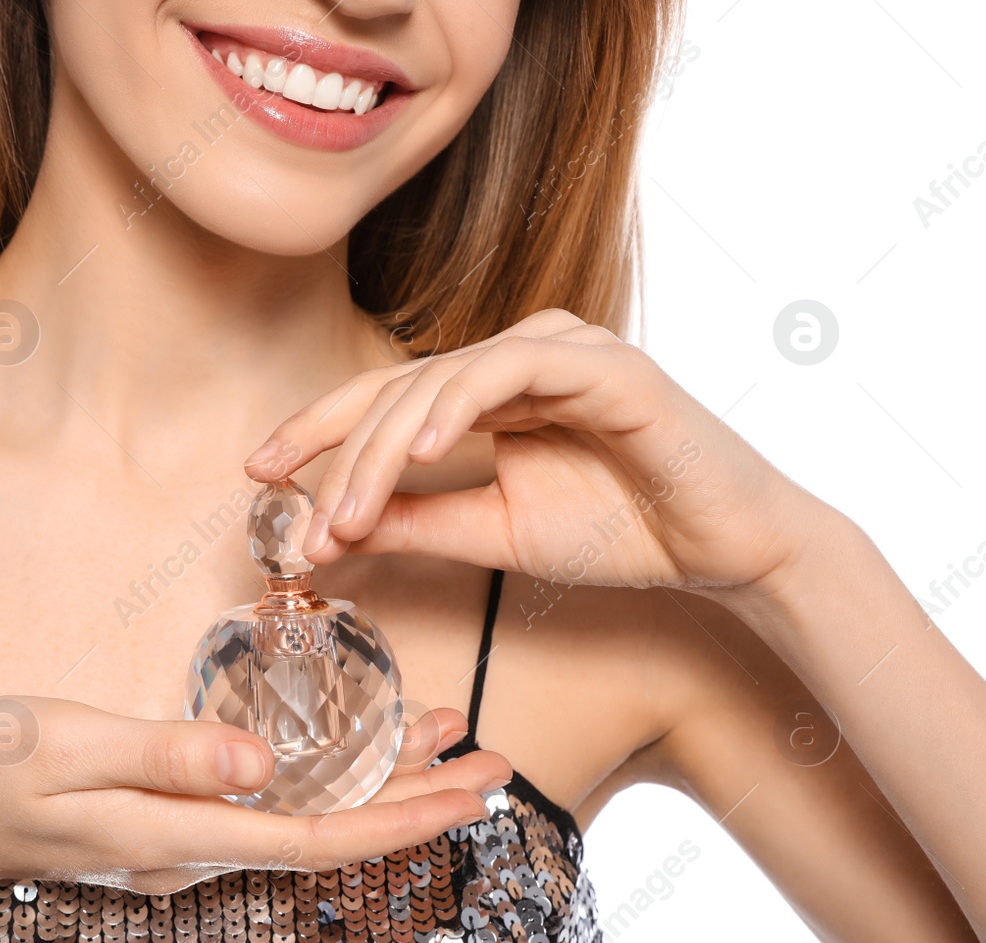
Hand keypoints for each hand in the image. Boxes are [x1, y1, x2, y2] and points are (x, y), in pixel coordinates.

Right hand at [0, 696, 511, 895]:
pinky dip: (321, 772)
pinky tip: (346, 743)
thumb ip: (164, 754)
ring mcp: (181, 839)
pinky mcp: (169, 818)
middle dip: (414, 803)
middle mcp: (191, 849)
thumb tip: (258, 768)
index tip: (467, 796)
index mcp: (175, 833)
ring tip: (446, 743)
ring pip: (304, 815)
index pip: (312, 836)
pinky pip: (267, 801)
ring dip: (377, 783)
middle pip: (326, 833)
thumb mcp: (66, 743)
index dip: (397, 818)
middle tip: (492, 764)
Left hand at [243, 308, 826, 595]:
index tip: (260, 474)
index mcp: (490, 389)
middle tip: (300, 518)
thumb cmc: (620, 531)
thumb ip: (417, 522)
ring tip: (347, 508)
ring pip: (441, 379)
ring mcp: (560, 349)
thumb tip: (330, 530)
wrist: (726, 549)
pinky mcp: (603, 363)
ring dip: (385, 448)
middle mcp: (517, 356)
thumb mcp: (495, 534)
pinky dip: (460, 405)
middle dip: (338, 455)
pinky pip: (512, 371)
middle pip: (399, 389)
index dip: (317, 433)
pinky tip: (422, 450)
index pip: (384, 400)